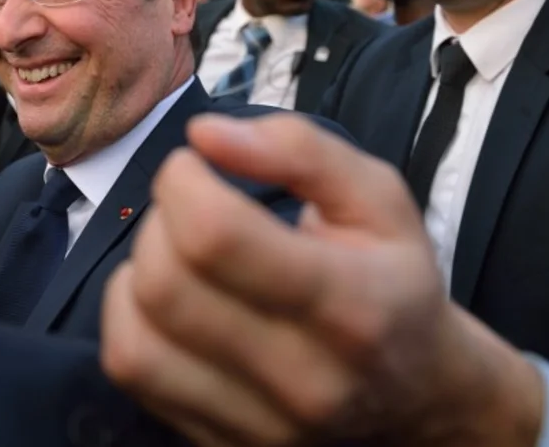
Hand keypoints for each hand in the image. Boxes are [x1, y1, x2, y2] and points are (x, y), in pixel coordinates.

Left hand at [100, 114, 544, 446]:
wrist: (419, 396)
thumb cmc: (393, 282)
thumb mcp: (379, 198)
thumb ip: (300, 149)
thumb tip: (205, 133)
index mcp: (352, 304)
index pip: (216, 236)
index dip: (181, 182)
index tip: (193, 166)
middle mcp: (304, 378)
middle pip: (166, 285)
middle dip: (158, 223)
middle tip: (189, 207)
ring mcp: (258, 424)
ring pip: (135, 339)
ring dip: (136, 274)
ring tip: (176, 254)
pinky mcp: (218, 442)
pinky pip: (131, 371)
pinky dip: (128, 319)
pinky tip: (164, 299)